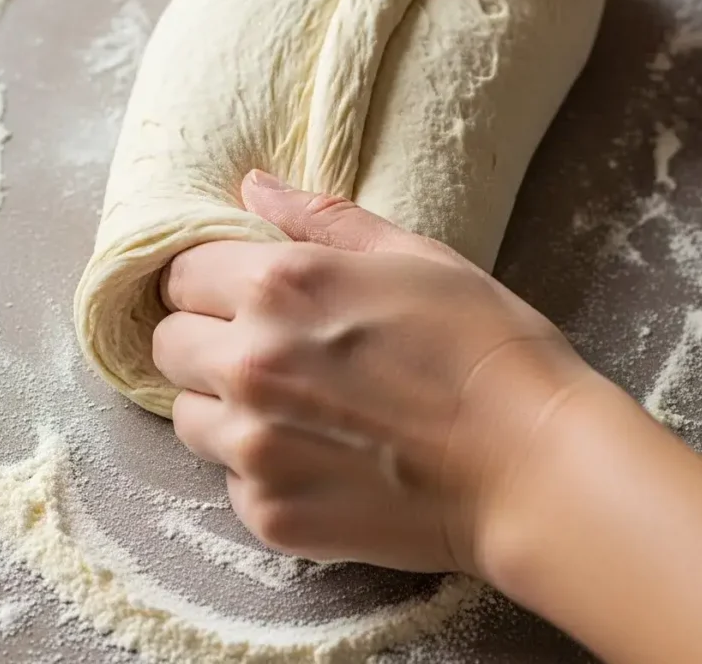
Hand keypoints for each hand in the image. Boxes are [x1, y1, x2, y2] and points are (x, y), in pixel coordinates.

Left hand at [153, 171, 591, 574]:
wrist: (533, 465)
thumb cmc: (484, 345)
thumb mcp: (412, 255)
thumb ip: (321, 217)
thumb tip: (252, 186)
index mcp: (278, 285)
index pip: (180, 273)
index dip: (209, 280)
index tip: (238, 293)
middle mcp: (249, 363)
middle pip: (167, 344)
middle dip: (204, 338)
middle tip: (265, 349)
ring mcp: (254, 447)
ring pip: (186, 416)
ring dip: (224, 406)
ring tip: (295, 407)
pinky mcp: (269, 515)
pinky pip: (228, 480)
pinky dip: (261, 467)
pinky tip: (323, 456)